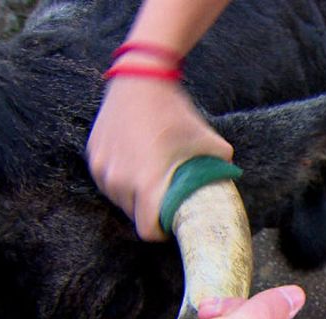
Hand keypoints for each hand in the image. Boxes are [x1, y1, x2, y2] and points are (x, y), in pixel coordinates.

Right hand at [87, 77, 232, 240]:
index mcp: (147, 182)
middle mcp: (119, 180)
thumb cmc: (175, 111)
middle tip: (165, 196)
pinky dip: (120, 180)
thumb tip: (232, 180)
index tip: (171, 222)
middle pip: (133, 215)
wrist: (141, 79)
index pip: (147, 230)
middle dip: (150, 211)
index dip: (161, 231)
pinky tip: (135, 163)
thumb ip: (221, 164)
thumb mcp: (206, 140)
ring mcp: (102, 168)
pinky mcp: (92, 156)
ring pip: (118, 199)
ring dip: (133, 196)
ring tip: (151, 177)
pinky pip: (107, 180)